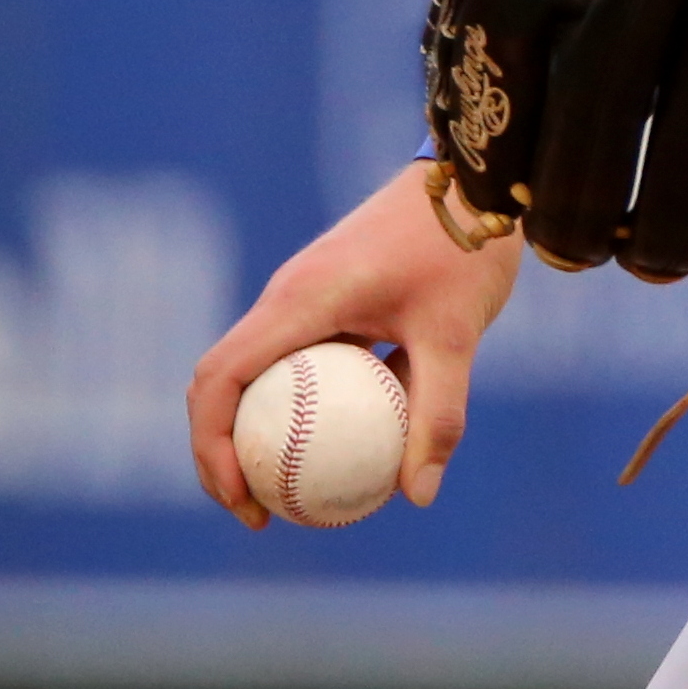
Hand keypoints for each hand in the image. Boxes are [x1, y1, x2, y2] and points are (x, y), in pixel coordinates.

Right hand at [187, 159, 520, 529]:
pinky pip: (301, 357)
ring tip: (296, 491)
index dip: (210, 446)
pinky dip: (305, 403)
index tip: (243, 500)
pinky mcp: (333, 292)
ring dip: (260, 428)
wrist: (477, 176)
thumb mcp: (457, 334)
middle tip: (261, 511)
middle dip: (222, 451)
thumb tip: (418, 495)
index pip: (220, 378)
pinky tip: (351, 444)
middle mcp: (288, 294)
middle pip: (223, 380)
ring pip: (258, 369)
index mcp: (299, 300)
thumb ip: (438, 413)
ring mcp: (306, 292)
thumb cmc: (462, 247)